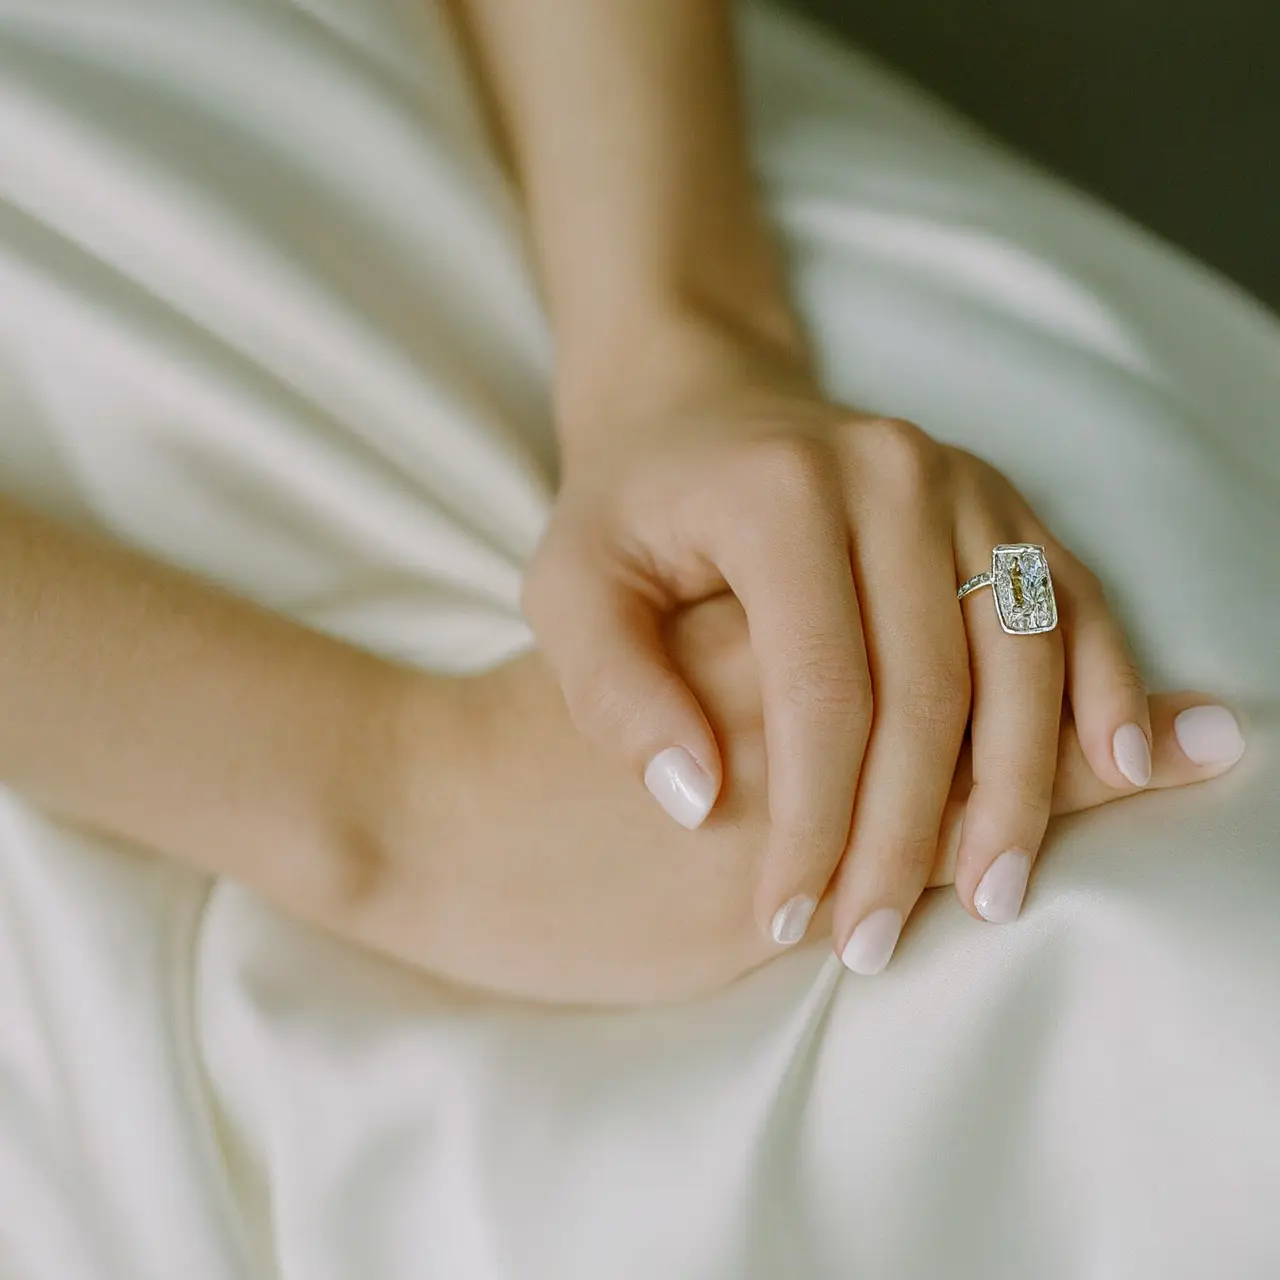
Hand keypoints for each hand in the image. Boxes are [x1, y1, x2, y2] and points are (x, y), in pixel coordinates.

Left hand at [522, 319, 1162, 962]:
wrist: (700, 402)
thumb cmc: (627, 508)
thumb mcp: (568, 586)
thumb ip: (612, 689)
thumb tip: (699, 800)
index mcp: (781, 494)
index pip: (819, 689)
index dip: (813, 820)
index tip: (788, 918)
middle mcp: (889, 474)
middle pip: (930, 686)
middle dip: (907, 834)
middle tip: (874, 944)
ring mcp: (959, 481)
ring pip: (1024, 653)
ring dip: (1019, 788)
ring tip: (993, 893)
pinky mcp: (999, 501)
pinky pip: (1072, 601)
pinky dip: (1103, 686)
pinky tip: (1116, 769)